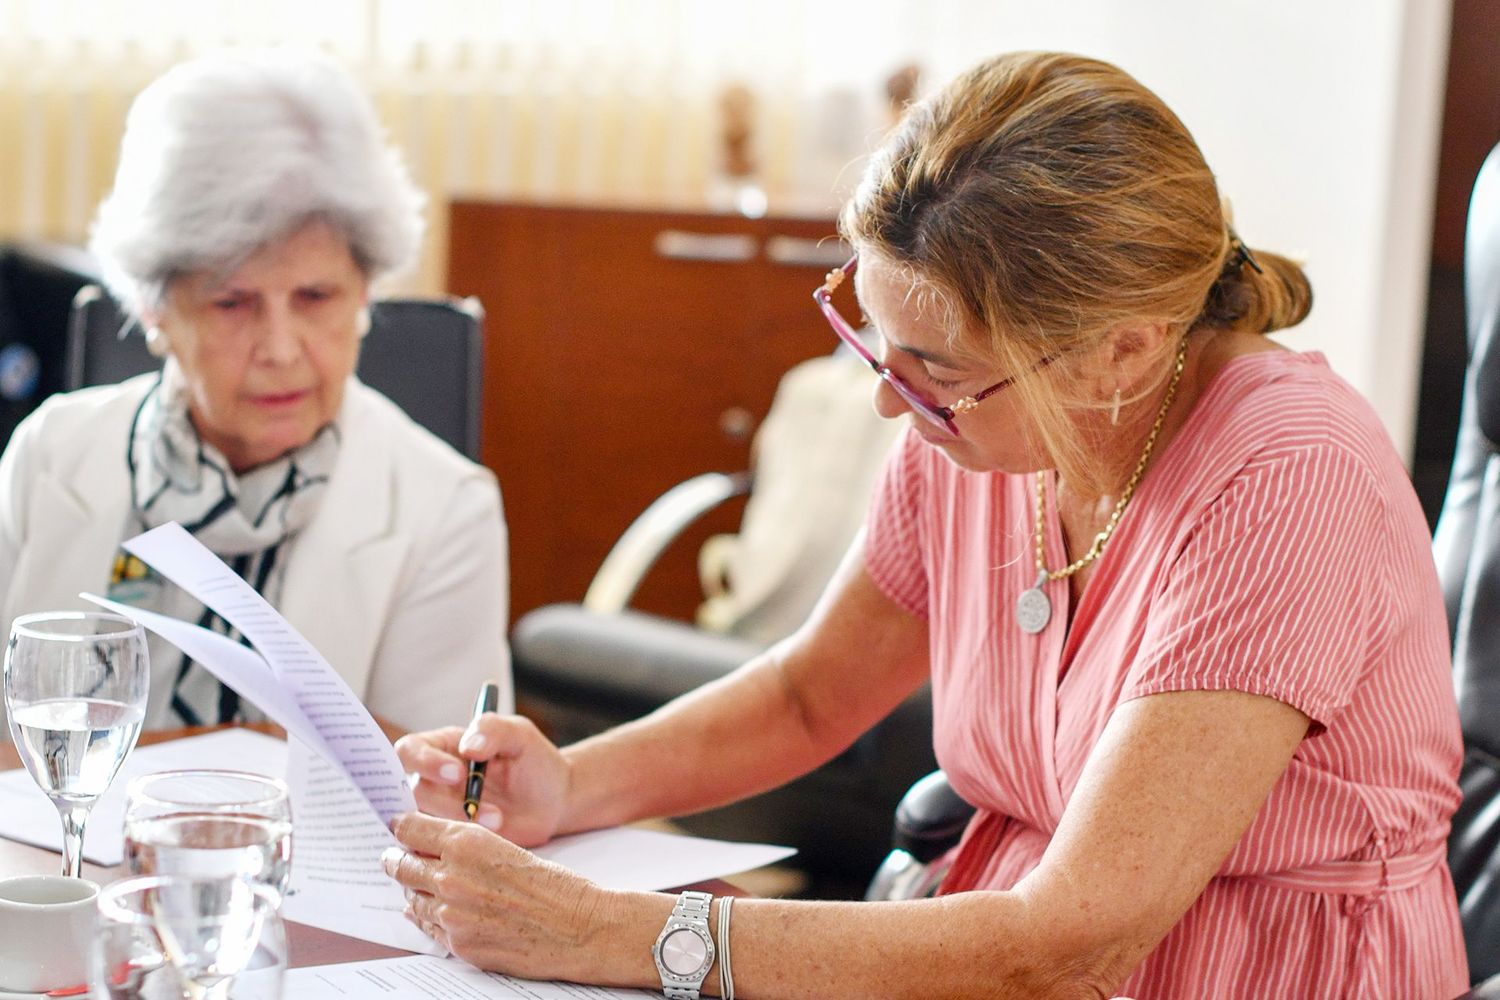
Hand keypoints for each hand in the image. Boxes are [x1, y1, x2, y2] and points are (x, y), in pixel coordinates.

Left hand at [384, 812, 621, 981]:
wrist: (579, 929)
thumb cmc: (554, 886)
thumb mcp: (507, 850)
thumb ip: (468, 850)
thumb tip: (433, 852)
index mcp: (467, 842)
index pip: (410, 828)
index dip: (402, 827)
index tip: (397, 828)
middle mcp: (451, 876)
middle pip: (401, 864)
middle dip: (397, 860)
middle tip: (394, 858)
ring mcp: (450, 914)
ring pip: (412, 897)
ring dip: (414, 890)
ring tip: (418, 886)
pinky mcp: (457, 944)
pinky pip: (427, 929)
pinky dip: (427, 918)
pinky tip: (433, 912)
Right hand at [394, 714, 569, 846]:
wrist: (555, 801)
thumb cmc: (535, 761)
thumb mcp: (519, 734)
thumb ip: (492, 729)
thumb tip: (467, 747)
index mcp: (442, 746)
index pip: (410, 751)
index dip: (424, 762)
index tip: (457, 774)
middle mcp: (434, 780)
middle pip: (413, 791)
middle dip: (445, 802)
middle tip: (476, 806)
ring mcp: (441, 812)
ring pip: (423, 822)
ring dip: (459, 823)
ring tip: (497, 819)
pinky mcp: (452, 837)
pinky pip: (438, 845)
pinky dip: (459, 844)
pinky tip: (489, 836)